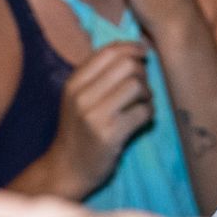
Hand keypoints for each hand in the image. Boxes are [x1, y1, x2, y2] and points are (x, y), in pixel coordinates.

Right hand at [47, 40, 153, 195]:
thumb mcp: (77, 98)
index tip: (144, 53)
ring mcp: (95, 115)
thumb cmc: (78, 130)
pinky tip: (143, 119)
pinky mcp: (110, 134)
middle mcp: (82, 96)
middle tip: (142, 87)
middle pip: (127, 65)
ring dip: (148, 94)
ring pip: (137, 86)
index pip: (109, 51)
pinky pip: (143, 112)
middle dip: (142, 73)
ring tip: (143, 103)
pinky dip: (149, 113)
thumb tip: (133, 50)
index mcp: (74, 83)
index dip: (132, 47)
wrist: (67, 169)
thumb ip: (98, 75)